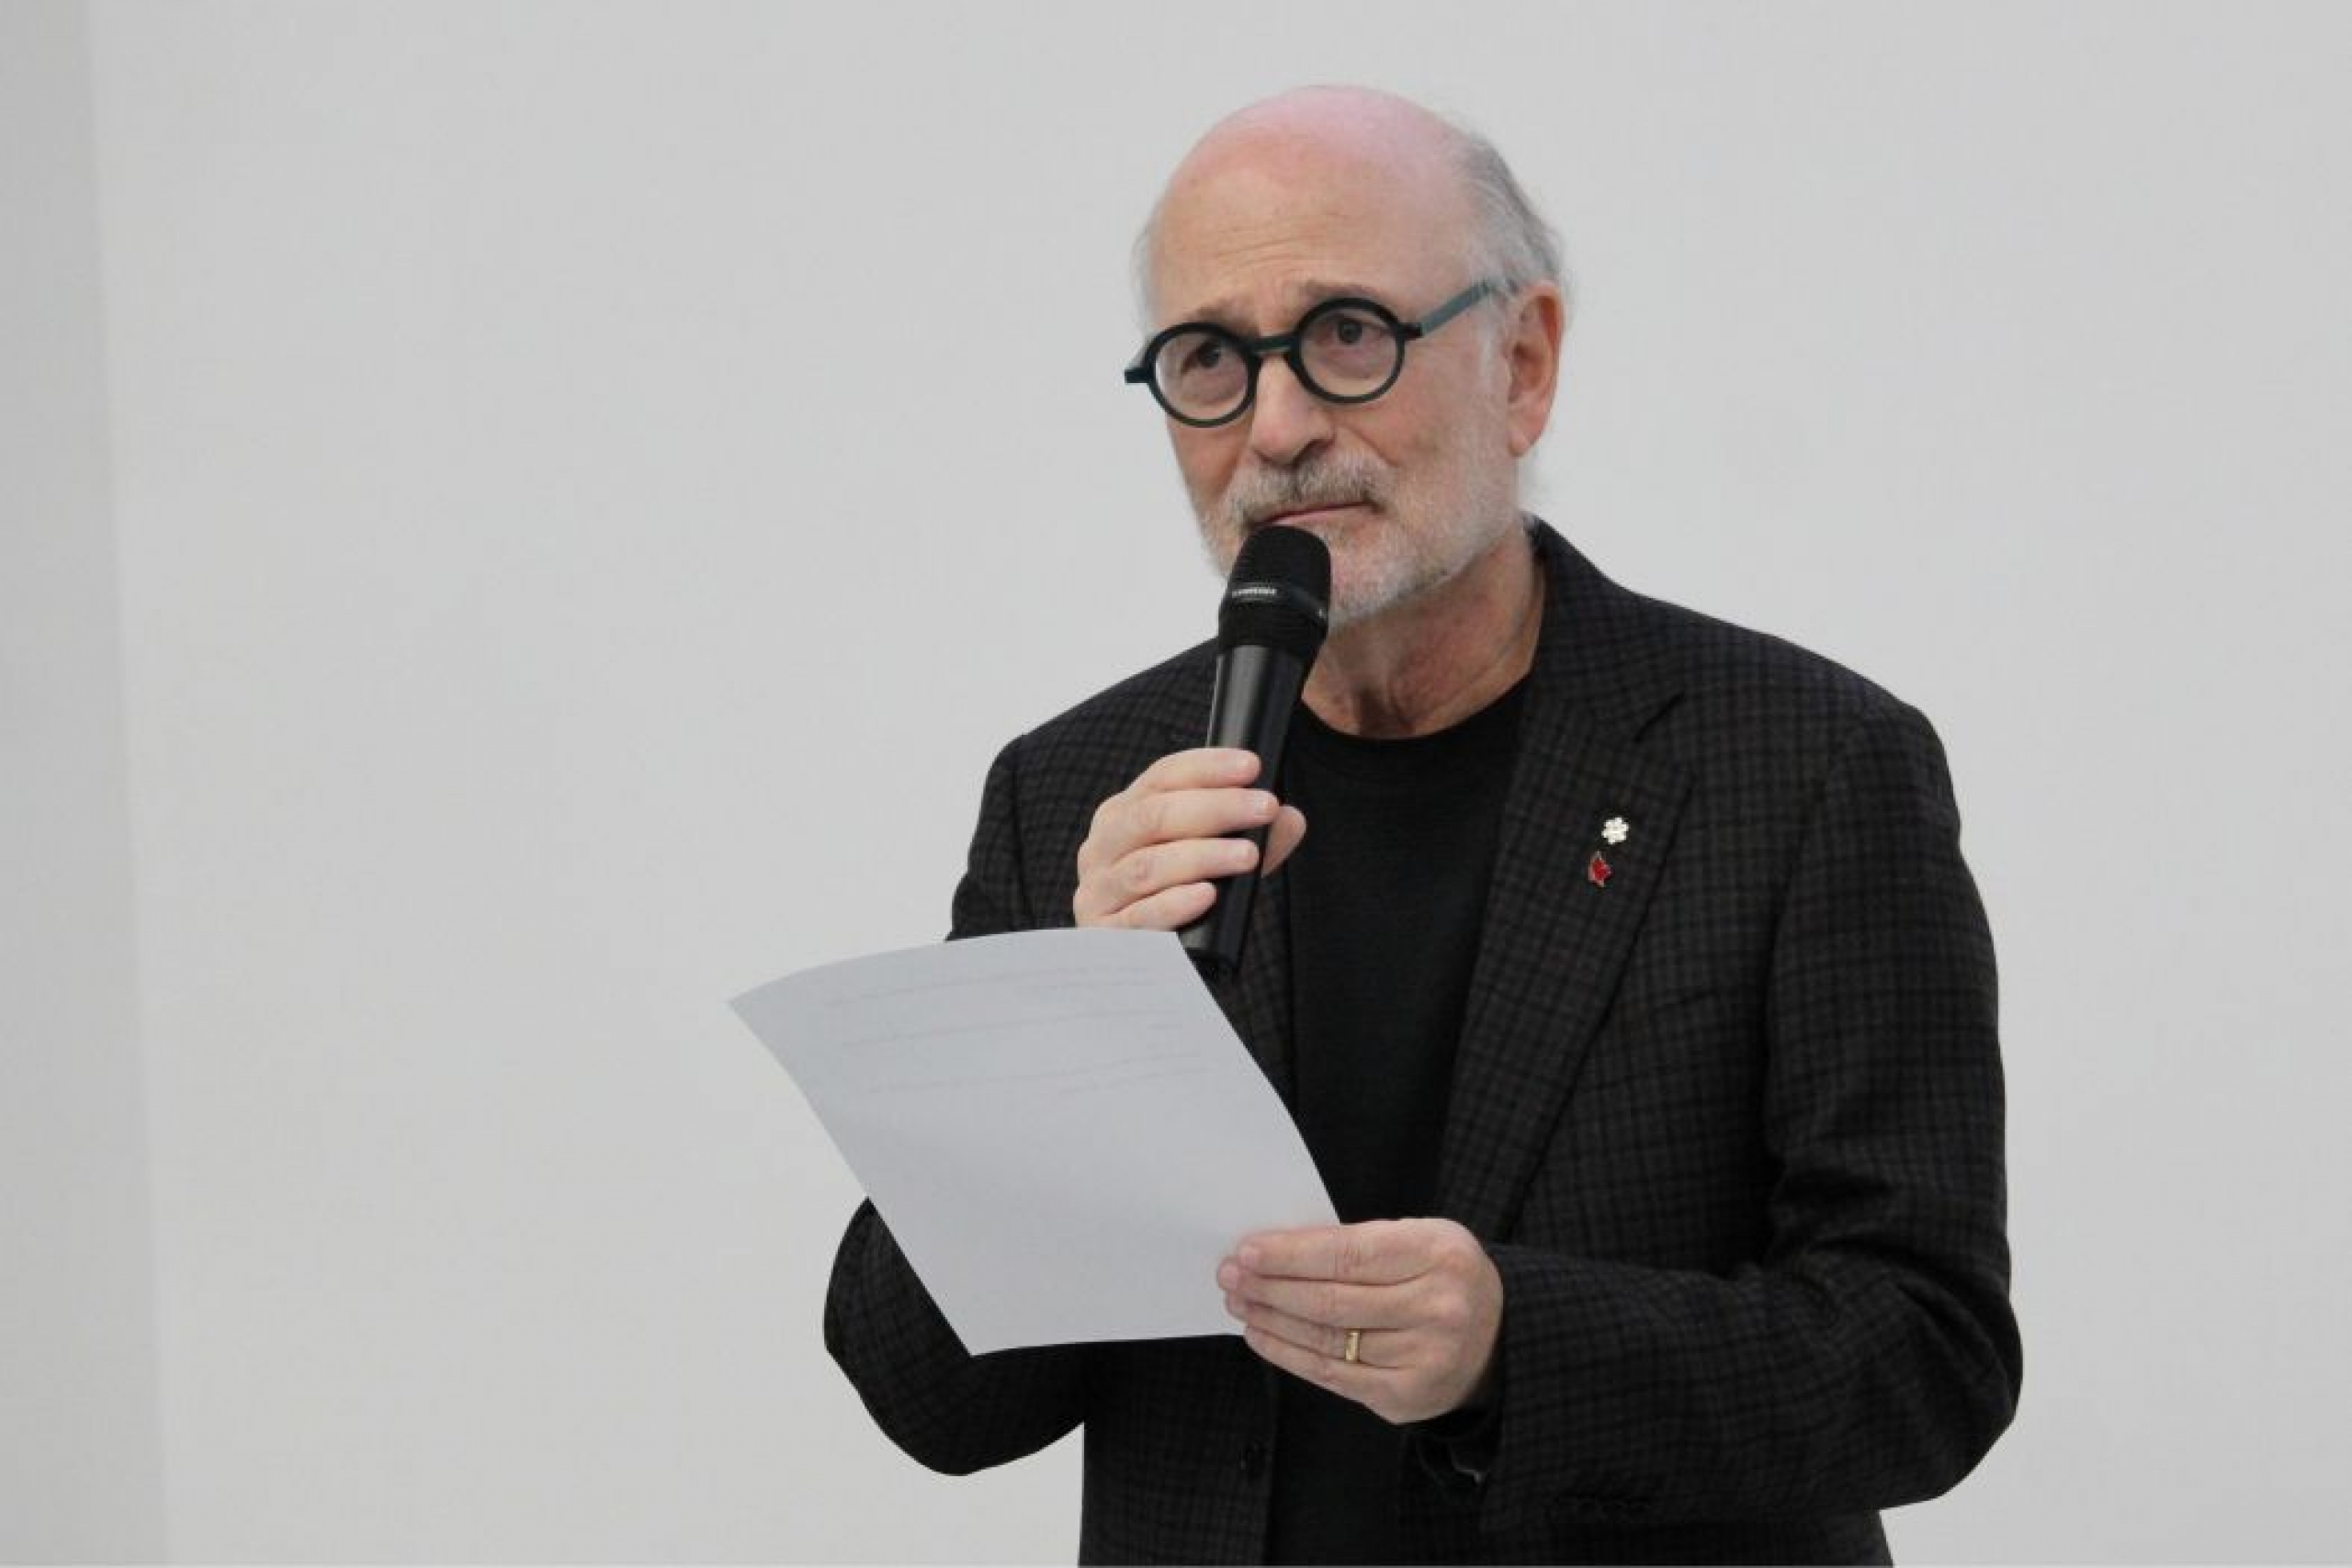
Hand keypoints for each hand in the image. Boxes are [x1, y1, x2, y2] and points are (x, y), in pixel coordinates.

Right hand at [1072, 748, 1307, 929]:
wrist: (1139, 966)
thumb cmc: (1175, 898)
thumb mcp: (1212, 861)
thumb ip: (1251, 838)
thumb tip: (1289, 819)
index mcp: (1124, 814)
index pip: (1162, 777)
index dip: (1208, 767)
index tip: (1252, 767)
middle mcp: (1102, 846)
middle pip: (1154, 815)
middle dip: (1216, 807)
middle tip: (1265, 807)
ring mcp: (1098, 891)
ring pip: (1148, 865)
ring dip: (1203, 855)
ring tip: (1248, 854)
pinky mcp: (1104, 935)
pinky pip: (1140, 917)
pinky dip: (1175, 903)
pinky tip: (1207, 895)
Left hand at [1219, 1219, 1502, 1424]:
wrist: (1498, 1337)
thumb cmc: (1442, 1277)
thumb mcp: (1418, 1239)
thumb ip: (1358, 1243)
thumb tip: (1279, 1249)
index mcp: (1439, 1254)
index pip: (1349, 1254)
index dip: (1292, 1254)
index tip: (1248, 1250)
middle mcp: (1436, 1308)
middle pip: (1333, 1300)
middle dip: (1271, 1287)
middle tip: (1230, 1276)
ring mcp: (1423, 1358)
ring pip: (1327, 1340)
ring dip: (1272, 1321)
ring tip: (1240, 1303)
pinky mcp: (1405, 1397)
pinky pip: (1333, 1376)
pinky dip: (1289, 1355)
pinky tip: (1262, 1335)